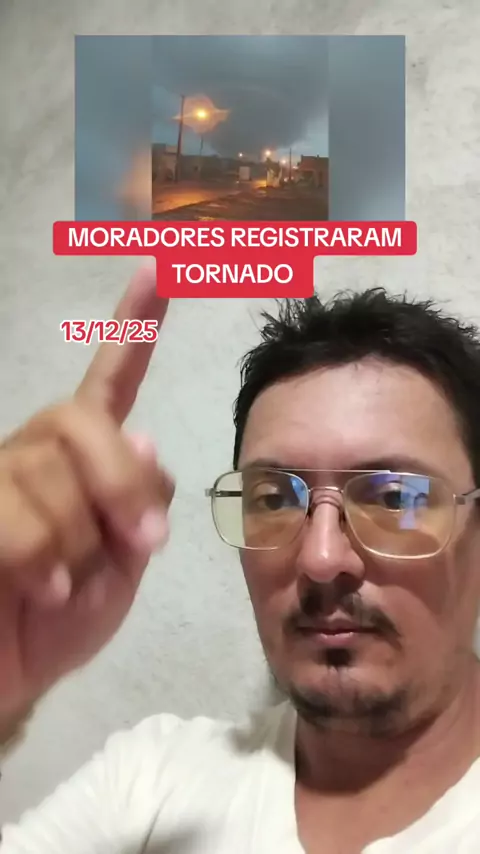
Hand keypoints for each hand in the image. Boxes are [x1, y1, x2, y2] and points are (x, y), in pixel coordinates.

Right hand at [0, 265, 173, 726]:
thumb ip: (140, 501)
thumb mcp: (127, 565)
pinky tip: (40, 587)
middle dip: (119, 486)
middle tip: (141, 540)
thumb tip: (140, 434)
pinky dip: (42, 560)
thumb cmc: (62, 621)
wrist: (6, 679)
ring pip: (48, 474)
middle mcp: (35, 452)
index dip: (131, 328)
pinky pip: (13, 513)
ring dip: (77, 542)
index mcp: (83, 461)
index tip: (156, 270)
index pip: (108, 383)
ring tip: (66, 583)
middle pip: (82, 422)